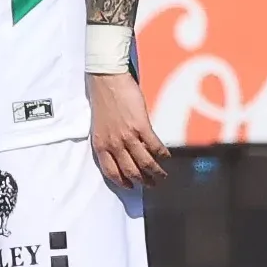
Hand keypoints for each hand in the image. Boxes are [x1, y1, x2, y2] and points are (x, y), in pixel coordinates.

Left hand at [88, 71, 170, 186]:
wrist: (107, 80)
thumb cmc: (103, 100)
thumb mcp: (100, 126)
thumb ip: (109, 141)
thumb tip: (123, 154)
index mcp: (101, 145)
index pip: (111, 172)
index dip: (122, 182)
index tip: (131, 187)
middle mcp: (113, 144)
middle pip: (131, 171)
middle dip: (143, 181)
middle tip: (151, 184)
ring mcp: (128, 136)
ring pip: (144, 163)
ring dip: (155, 173)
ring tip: (162, 176)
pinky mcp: (141, 126)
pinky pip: (155, 146)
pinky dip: (162, 154)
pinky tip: (166, 156)